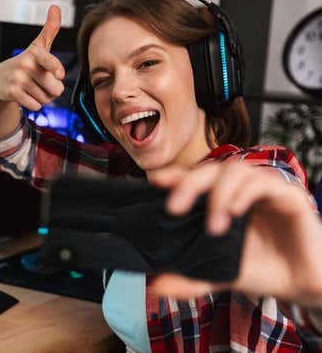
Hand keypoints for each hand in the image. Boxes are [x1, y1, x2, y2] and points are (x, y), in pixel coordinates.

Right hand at [0, 5, 65, 110]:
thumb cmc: (25, 63)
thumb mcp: (37, 46)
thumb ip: (49, 29)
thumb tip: (55, 7)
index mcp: (34, 53)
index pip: (48, 60)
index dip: (55, 68)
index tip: (59, 74)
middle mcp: (25, 64)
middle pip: (55, 88)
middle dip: (52, 90)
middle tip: (41, 84)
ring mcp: (18, 79)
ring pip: (46, 99)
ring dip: (42, 98)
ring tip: (32, 89)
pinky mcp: (12, 92)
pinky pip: (35, 106)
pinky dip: (34, 105)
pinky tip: (26, 97)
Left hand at [148, 162, 321, 306]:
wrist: (302, 286)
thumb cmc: (260, 270)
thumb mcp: (220, 275)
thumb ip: (190, 280)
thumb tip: (157, 286)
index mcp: (220, 200)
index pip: (194, 179)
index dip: (175, 177)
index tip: (154, 183)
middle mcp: (240, 189)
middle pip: (210, 170)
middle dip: (189, 183)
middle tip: (173, 208)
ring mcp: (265, 189)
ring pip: (236, 170)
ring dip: (219, 194)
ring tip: (213, 226)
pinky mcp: (290, 196)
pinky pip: (265, 184)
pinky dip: (245, 194)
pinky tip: (235, 212)